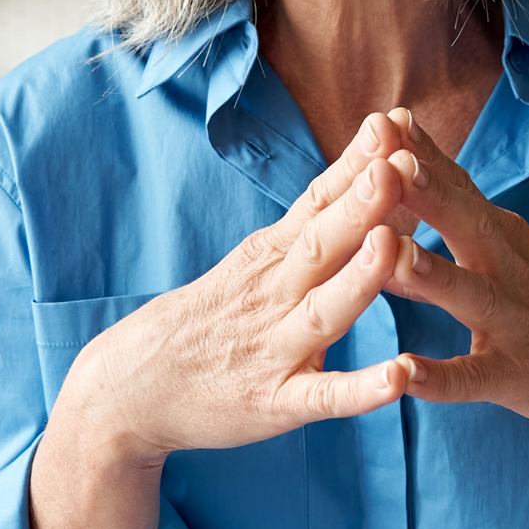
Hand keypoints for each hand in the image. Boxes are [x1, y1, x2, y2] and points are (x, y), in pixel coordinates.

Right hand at [32, 112, 425, 528]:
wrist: (126, 390)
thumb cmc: (207, 319)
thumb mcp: (252, 262)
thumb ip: (312, 226)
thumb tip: (379, 174)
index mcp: (268, 257)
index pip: (315, 201)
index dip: (354, 164)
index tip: (393, 123)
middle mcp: (272, 295)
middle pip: (320, 243)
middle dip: (361, 203)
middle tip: (401, 162)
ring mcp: (273, 350)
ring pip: (323, 311)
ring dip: (359, 279)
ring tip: (393, 243)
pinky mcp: (276, 405)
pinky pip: (323, 398)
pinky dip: (360, 389)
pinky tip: (400, 376)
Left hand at [382, 112, 528, 528]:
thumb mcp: (503, 253)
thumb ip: (449, 222)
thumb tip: (394, 180)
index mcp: (496, 234)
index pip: (456, 184)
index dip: (420, 151)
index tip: (381, 116)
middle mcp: (505, 268)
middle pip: (464, 222)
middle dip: (426, 190)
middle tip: (387, 158)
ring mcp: (513, 320)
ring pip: (468, 293)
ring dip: (430, 274)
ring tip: (390, 256)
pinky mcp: (516, 374)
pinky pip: (474, 377)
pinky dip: (440, 377)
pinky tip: (406, 373)